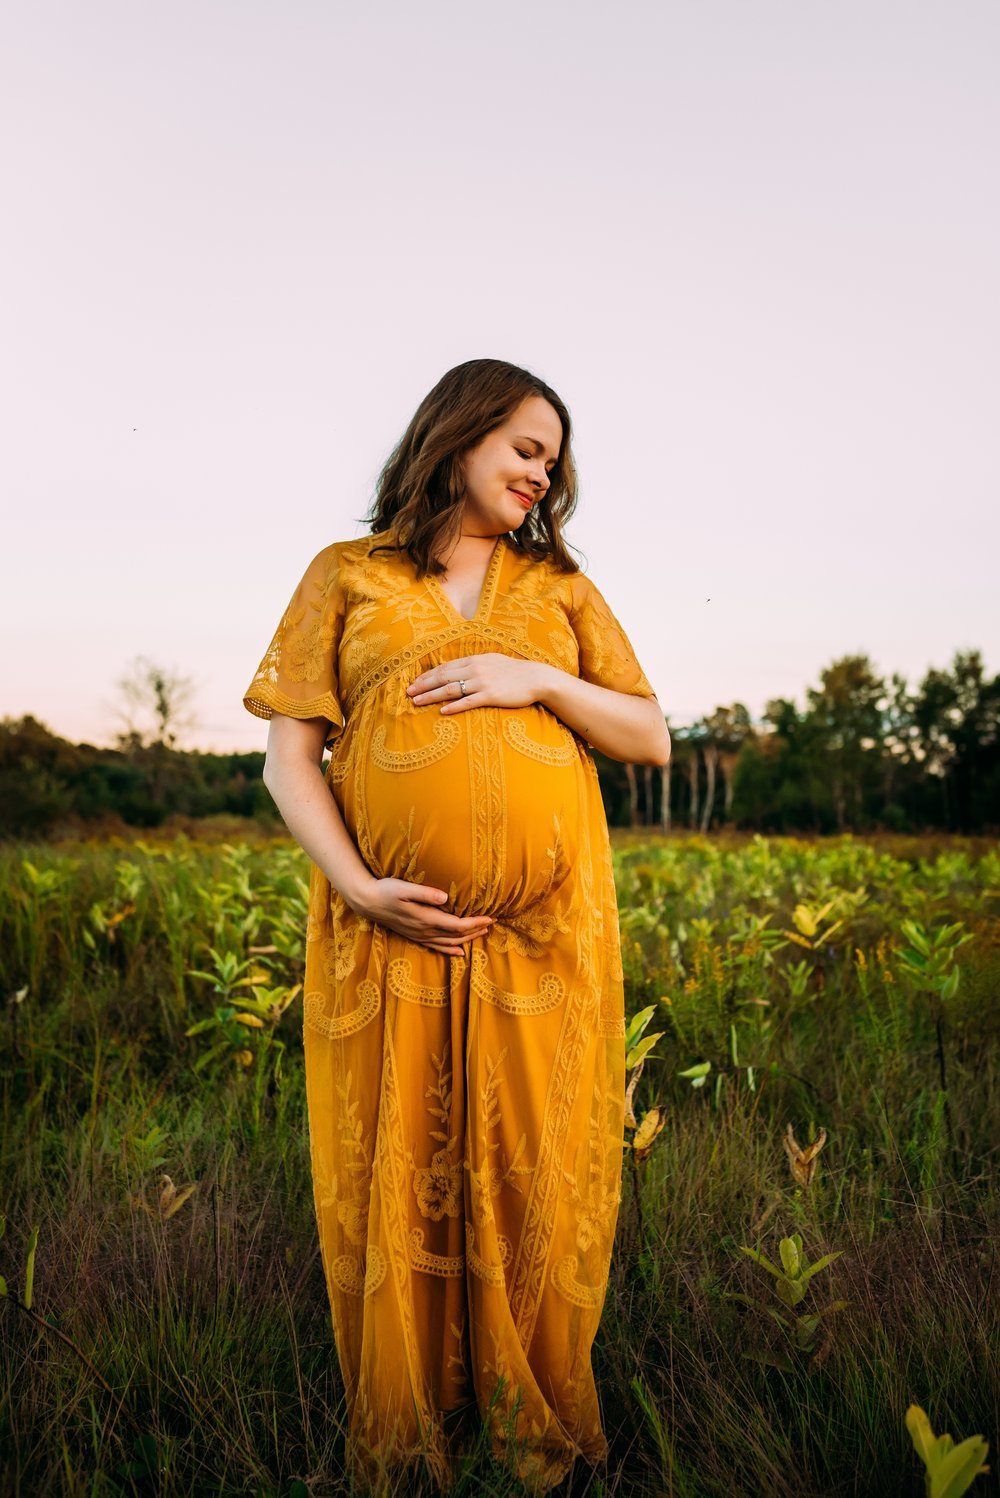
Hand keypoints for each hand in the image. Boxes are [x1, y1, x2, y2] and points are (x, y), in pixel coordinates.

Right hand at [351, 877, 492, 955]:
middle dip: (475, 931)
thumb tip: (446, 897)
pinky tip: (459, 952)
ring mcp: (419, 935)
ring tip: (482, 933)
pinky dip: (450, 950)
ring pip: (449, 943)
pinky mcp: (415, 936)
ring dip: (467, 939)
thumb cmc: (385, 891)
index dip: (475, 923)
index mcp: (425, 918)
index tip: (490, 918)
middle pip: (456, 936)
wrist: (367, 902)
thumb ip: (425, 893)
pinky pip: (437, 947)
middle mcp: (424, 930)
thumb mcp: (403, 888)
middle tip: (491, 924)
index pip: (457, 925)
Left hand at [406, 653, 550, 712]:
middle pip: (442, 677)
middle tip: (408, 693)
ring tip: (417, 702)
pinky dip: (453, 707)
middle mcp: (475, 669)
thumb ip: (474, 664)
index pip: (444, 667)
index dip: (427, 675)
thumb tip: (459, 669)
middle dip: (423, 685)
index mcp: (474, 660)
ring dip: (431, 696)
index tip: (414, 682)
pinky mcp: (491, 696)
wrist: (536, 678)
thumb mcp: (492, 661)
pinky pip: (468, 702)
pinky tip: (442, 711)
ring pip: (450, 689)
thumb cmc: (514, 672)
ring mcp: (482, 682)